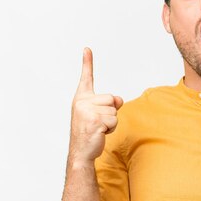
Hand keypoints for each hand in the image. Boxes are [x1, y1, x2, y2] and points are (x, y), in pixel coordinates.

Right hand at [68, 48, 122, 163]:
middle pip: (111, 99)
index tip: (87, 49)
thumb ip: (108, 104)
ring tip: (98, 129)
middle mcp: (82, 102)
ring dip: (111, 122)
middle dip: (110, 112)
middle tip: (98, 123)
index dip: (87, 63)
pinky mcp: (95, 121)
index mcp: (81, 98)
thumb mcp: (99, 114)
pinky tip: (99, 133)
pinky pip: (114, 120)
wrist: (81, 152)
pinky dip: (111, 129)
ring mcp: (87, 111)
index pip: (86, 78)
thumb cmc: (89, 132)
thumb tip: (119, 99)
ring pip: (114, 111)